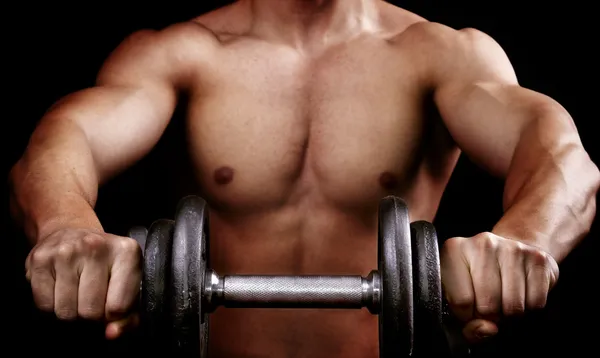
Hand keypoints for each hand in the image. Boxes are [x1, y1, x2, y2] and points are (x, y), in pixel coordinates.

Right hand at [25, 227, 141, 338]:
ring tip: (76, 292)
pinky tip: (60, 287)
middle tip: (91, 299)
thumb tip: (112, 334)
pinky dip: (51, 305)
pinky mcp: (40, 259)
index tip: (110, 306)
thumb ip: (128, 317)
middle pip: (90, 312)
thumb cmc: (105, 266)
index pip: (118, 307)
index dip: (112, 316)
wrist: (72, 233)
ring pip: (66, 312)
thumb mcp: (127, 285)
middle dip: (90, 315)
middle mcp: (96, 246)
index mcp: (127, 252)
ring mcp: (66, 251)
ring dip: (70, 311)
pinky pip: (44, 305)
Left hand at [440, 232, 558, 343]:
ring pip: (513, 306)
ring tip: (503, 299)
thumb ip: (467, 323)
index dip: (467, 317)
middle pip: (487, 305)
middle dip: (490, 316)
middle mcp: (482, 244)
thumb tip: (487, 329)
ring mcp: (512, 248)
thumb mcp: (461, 294)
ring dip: (510, 313)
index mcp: (454, 249)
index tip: (470, 311)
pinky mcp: (537, 258)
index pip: (460, 302)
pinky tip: (521, 292)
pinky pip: (535, 302)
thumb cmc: (479, 277)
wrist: (511, 251)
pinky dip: (530, 306)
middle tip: (489, 307)